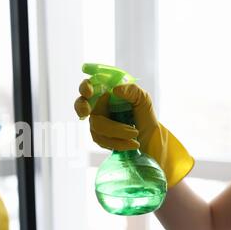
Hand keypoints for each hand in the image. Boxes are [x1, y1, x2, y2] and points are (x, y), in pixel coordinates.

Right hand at [74, 79, 193, 186]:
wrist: (149, 139)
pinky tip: (132, 144)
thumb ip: (132, 90)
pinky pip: (102, 140)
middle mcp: (97, 107)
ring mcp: (96, 123)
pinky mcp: (99, 138)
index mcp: (105, 93)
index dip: (85, 88)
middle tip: (86, 113)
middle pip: (81, 106)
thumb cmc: (143, 115)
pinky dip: (119, 143)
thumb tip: (115, 90)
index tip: (89, 92)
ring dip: (117, 131)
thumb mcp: (143, 99)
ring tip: (135, 133)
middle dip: (81, 108)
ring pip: (96, 127)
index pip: (89, 86)